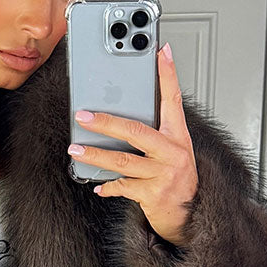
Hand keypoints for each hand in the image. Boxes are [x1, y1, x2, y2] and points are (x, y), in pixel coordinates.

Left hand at [68, 42, 198, 245]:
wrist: (189, 214)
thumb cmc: (177, 178)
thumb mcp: (173, 149)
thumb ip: (155, 130)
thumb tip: (122, 113)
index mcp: (178, 136)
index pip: (173, 99)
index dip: (167, 74)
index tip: (160, 51)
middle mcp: (173, 152)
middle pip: (136, 131)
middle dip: (106, 122)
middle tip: (83, 116)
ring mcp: (163, 174)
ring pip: (123, 161)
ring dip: (96, 156)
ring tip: (76, 150)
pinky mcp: (153, 194)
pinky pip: (123, 187)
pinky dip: (108, 186)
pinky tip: (98, 185)